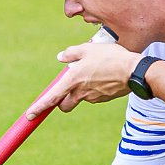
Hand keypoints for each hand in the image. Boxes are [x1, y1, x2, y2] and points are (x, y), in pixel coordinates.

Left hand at [25, 42, 139, 116]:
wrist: (134, 71)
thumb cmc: (111, 57)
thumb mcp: (88, 48)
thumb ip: (71, 53)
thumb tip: (61, 58)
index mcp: (72, 80)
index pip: (51, 98)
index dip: (38, 107)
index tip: (30, 116)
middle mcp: (80, 92)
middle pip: (65, 105)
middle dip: (62, 102)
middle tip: (67, 89)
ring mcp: (93, 98)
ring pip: (81, 97)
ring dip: (83, 89)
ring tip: (95, 71)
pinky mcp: (104, 99)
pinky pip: (94, 95)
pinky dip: (95, 88)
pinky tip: (105, 75)